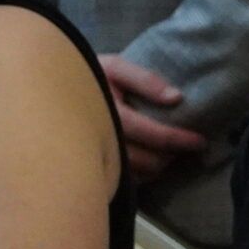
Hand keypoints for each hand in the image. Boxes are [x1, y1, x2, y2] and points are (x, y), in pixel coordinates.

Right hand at [98, 55, 205, 182]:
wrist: (48, 92)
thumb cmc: (88, 76)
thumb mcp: (113, 67)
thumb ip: (144, 79)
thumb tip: (177, 98)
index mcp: (109, 113)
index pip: (152, 134)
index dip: (179, 140)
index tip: (200, 141)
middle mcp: (100, 140)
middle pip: (147, 160)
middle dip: (171, 156)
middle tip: (187, 149)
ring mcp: (93, 158)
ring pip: (137, 174)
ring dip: (159, 166)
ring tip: (169, 153)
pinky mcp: (92, 168)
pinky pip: (126, 181)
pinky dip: (143, 174)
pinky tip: (149, 161)